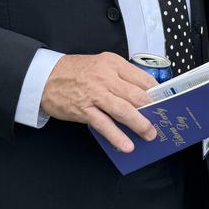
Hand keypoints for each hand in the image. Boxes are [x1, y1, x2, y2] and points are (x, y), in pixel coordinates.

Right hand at [41, 53, 158, 152]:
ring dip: (140, 124)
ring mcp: (95, 94)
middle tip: (161, 121)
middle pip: (136, 95)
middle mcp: (106, 77)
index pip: (142, 78)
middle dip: (152, 110)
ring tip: (149, 134)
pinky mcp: (84, 110)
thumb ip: (120, 77)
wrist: (44, 77)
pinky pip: (104, 125)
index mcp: (113, 63)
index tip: (164, 102)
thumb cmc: (74, 72)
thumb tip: (142, 94)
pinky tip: (126, 145)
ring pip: (124, 110)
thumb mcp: (101, 65)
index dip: (156, 93)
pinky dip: (117, 136)